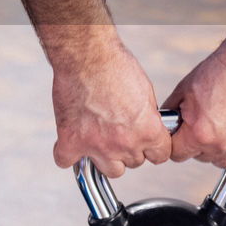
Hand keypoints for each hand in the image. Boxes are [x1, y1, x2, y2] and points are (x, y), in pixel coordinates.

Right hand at [50, 35, 170, 177]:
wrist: (87, 56)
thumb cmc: (115, 65)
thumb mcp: (145, 91)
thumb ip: (146, 117)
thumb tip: (144, 127)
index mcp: (147, 131)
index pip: (159, 156)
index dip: (153, 148)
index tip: (147, 144)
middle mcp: (124, 143)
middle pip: (134, 163)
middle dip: (129, 149)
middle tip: (119, 130)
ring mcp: (96, 146)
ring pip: (109, 170)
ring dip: (106, 158)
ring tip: (100, 138)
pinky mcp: (71, 141)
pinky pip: (66, 161)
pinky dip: (68, 155)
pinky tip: (71, 143)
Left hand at [163, 28, 225, 167]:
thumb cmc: (222, 70)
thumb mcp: (184, 89)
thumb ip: (171, 112)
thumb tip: (165, 126)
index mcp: (199, 134)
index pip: (177, 155)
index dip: (179, 142)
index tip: (185, 133)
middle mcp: (222, 145)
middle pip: (203, 158)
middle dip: (202, 143)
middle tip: (210, 120)